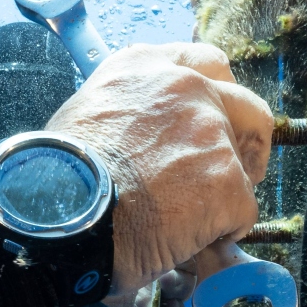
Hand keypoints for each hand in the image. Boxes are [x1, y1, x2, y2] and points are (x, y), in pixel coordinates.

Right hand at [47, 42, 272, 294]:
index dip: (217, 98)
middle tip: (227, 176)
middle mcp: (186, 88)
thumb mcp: (84, 115)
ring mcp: (211, 133)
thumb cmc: (59, 177)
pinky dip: (222, 232)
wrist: (64, 216)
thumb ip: (128, 112)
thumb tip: (141, 141)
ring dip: (224, 194)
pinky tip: (189, 242)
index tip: (214, 122)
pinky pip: (242, 213)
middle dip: (243, 144)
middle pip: (247, 108)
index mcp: (147, 68)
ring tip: (188, 221)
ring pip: (243, 167)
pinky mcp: (227, 181)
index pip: (207, 64)